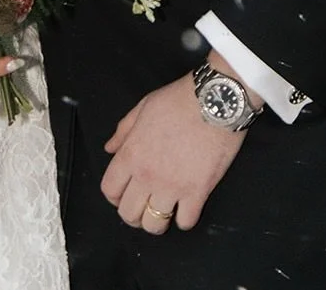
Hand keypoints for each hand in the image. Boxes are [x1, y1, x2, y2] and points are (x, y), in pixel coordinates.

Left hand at [101, 73, 247, 233]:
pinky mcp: (197, 192)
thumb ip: (124, 130)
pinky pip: (185, 222)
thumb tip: (110, 149)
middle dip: (133, 214)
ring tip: (165, 210)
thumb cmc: (178, 100)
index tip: (123, 194)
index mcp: (131, 154)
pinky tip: (187, 207)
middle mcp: (147, 175)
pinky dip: (185, 219)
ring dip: (158, 221)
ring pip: (155, 225)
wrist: (215, 100)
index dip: (114, 196)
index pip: (110, 190)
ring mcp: (172, 187)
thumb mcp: (144, 106)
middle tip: (144, 206)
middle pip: (129, 214)